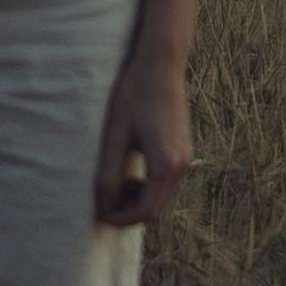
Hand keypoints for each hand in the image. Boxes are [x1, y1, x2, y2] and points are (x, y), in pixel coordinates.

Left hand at [93, 49, 192, 230]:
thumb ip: (109, 173)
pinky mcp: (184, 151)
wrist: (160, 66)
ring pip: (162, 197)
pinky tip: (130, 169)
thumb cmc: (134, 95)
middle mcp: (182, 166)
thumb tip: (103, 206)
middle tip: (104, 200)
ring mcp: (186, 158)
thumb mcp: (115, 135)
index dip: (121, 219)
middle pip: (156, 209)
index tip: (100, 215)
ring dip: (138, 199)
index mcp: (165, 165)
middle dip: (129, 211)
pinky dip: (148, 186)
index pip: (145, 211)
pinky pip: (166, 182)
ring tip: (115, 181)